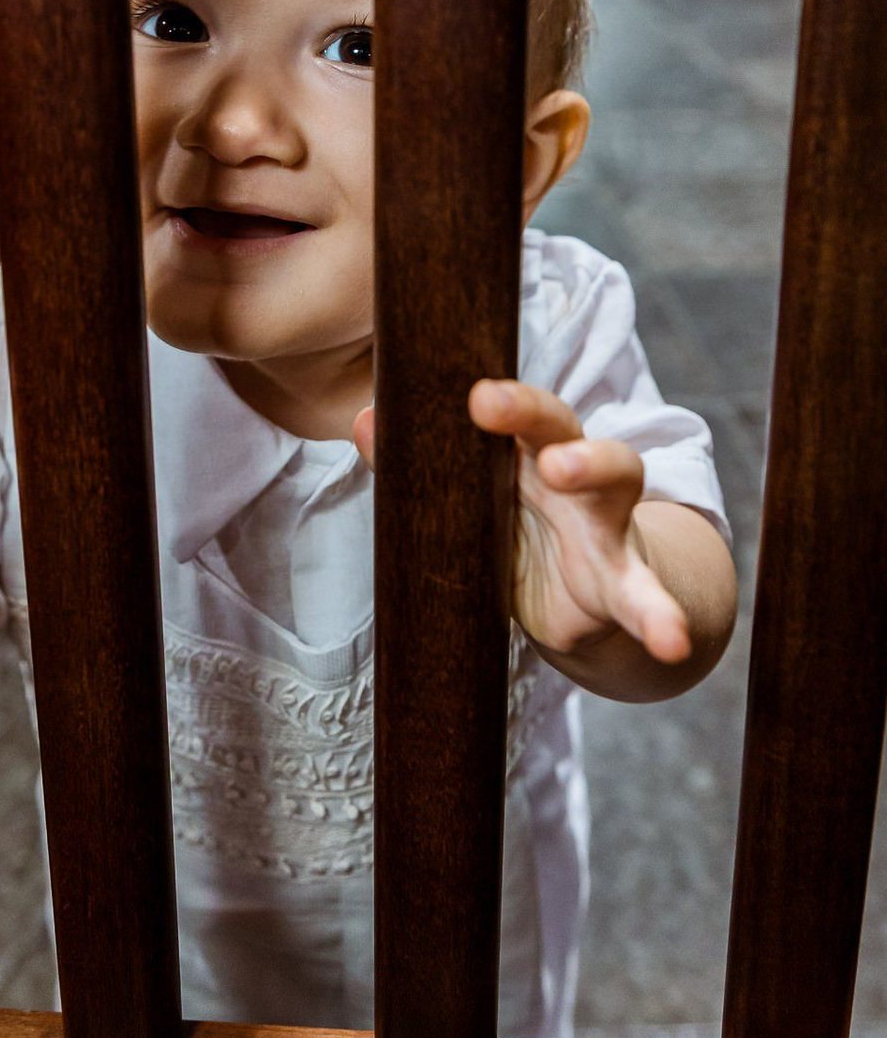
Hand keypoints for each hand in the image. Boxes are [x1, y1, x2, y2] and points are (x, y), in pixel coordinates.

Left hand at [352, 382, 690, 664]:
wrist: (581, 595)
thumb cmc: (516, 528)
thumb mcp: (470, 504)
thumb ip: (422, 468)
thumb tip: (366, 421)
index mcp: (532, 452)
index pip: (523, 416)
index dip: (506, 401)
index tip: (476, 394)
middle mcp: (575, 474)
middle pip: (569, 429)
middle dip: (536, 416)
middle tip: (498, 411)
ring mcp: (606, 524)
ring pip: (616, 480)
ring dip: (596, 469)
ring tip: (567, 471)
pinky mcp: (622, 583)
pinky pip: (645, 598)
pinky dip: (662, 617)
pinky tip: (670, 642)